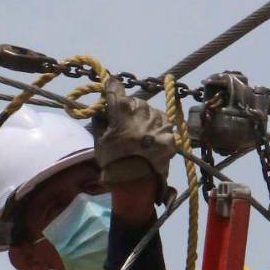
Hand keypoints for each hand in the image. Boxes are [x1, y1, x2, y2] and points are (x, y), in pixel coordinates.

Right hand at [91, 76, 176, 194]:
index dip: (112, 88)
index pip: (114, 86)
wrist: (136, 183)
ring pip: (150, 111)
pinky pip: (163, 123)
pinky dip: (158, 129)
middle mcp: (141, 109)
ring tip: (141, 136)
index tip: (110, 89)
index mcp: (121, 108)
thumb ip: (100, 120)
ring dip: (145, 119)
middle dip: (130, 110)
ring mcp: (158, 120)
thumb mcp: (99, 140)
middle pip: (134, 102)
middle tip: (126, 125)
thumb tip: (102, 110)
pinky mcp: (170, 132)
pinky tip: (151, 140)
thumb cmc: (113, 162)